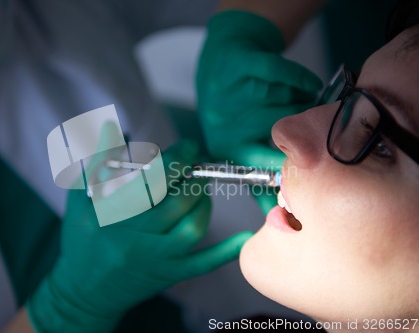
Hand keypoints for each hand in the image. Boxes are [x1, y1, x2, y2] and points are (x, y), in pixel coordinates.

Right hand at [27, 140, 252, 332]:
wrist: (82, 291)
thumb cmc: (82, 239)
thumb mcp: (80, 199)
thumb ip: (96, 161)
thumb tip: (114, 127)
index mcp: (112, 214)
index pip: (151, 181)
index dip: (176, 161)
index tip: (188, 147)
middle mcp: (135, 237)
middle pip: (177, 202)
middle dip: (194, 178)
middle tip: (197, 165)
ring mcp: (154, 259)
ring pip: (192, 228)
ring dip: (204, 203)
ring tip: (201, 189)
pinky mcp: (167, 276)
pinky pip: (201, 264)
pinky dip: (224, 252)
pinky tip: (243, 237)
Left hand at [196, 10, 321, 213]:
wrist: (221, 62)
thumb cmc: (236, 113)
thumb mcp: (241, 149)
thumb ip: (260, 184)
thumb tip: (284, 223)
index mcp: (228, 150)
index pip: (264, 171)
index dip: (292, 175)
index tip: (314, 178)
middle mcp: (225, 124)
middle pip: (283, 135)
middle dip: (307, 134)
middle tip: (318, 133)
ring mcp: (230, 94)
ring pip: (289, 105)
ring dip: (306, 105)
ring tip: (305, 106)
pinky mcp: (241, 63)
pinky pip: (284, 73)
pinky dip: (302, 79)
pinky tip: (308, 84)